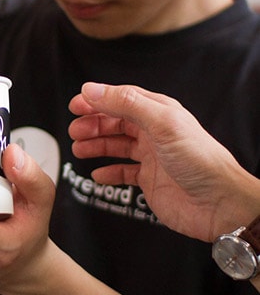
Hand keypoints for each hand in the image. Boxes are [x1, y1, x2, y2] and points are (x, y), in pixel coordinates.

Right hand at [68, 82, 258, 241]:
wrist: (219, 204)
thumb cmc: (200, 161)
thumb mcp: (161, 123)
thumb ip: (125, 103)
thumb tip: (92, 90)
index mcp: (159, 112)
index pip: (121, 99)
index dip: (97, 100)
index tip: (75, 105)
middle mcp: (154, 132)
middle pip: (115, 122)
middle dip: (92, 124)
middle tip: (75, 131)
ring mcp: (151, 157)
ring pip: (116, 146)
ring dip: (96, 145)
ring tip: (79, 149)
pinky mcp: (149, 180)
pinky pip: (122, 172)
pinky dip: (108, 172)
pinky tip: (97, 174)